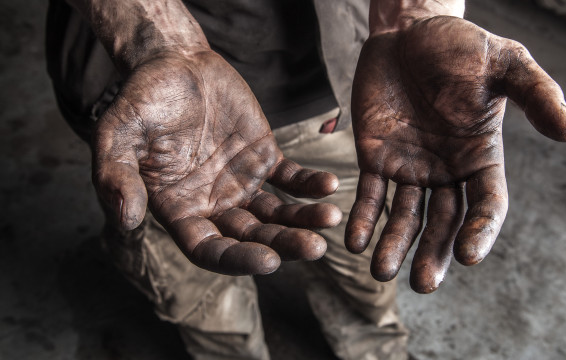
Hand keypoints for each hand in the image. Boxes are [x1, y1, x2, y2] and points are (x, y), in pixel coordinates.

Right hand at [93, 49, 341, 274]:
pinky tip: (329, 186)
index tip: (269, 262)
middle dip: (283, 245)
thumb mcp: (116, 135)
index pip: (209, 249)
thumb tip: (126, 220)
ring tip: (331, 219)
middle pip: (252, 237)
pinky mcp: (263, 157)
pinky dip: (310, 184)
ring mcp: (241, 183)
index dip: (237, 260)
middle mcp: (213, 204)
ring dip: (303, 220)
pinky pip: (290, 178)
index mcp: (179, 210)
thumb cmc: (141, 100)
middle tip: (315, 248)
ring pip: (276, 213)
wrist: (174, 62)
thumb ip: (115, 177)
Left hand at [346, 16, 565, 292]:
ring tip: (381, 272)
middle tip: (423, 284)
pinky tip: (356, 243)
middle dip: (433, 253)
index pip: (486, 204)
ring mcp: (410, 167)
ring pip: (404, 216)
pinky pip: (370, 194)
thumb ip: (537, 94)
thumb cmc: (460, 46)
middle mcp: (446, 171)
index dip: (480, 231)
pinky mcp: (376, 157)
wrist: (409, 32)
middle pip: (443, 223)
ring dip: (394, 245)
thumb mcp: (505, 63)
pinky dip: (363, 219)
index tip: (468, 256)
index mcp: (480, 157)